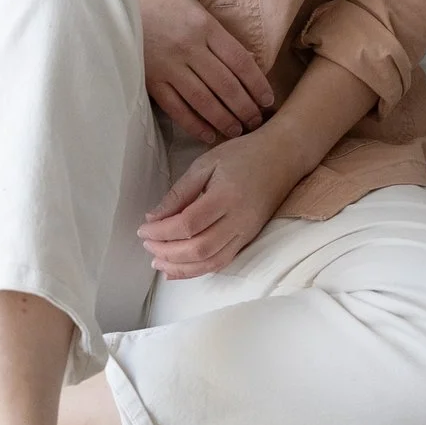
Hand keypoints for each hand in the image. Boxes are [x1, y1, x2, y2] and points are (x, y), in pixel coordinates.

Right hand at [129, 0, 275, 142]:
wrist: (116, 5)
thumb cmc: (159, 3)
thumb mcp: (193, 8)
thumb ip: (215, 34)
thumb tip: (243, 62)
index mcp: (205, 26)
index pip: (241, 61)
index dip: (258, 84)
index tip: (268, 100)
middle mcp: (190, 48)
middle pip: (226, 85)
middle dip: (245, 107)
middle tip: (256, 122)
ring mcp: (169, 67)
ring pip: (204, 100)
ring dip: (224, 119)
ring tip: (237, 131)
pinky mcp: (151, 81)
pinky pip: (177, 108)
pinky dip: (194, 124)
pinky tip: (208, 134)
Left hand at [139, 126, 309, 278]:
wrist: (282, 158)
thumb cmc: (242, 155)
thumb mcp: (206, 163)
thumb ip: (180, 192)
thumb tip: (153, 217)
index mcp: (226, 197)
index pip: (188, 224)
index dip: (162, 232)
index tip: (143, 229)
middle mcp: (239, 220)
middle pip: (199, 248)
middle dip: (168, 252)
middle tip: (147, 245)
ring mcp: (246, 233)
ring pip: (211, 262)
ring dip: (181, 268)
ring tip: (158, 263)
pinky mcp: (249, 239)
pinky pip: (222, 262)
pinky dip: (199, 269)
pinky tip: (179, 269)